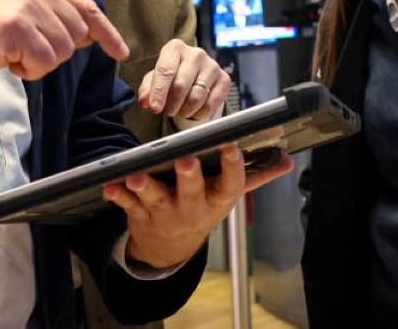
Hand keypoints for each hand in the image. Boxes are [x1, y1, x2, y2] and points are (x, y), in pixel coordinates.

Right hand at [0, 0, 128, 83]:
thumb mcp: (22, 17)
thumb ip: (55, 20)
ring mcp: (28, 5)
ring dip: (39, 63)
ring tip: (10, 51)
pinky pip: (45, 62)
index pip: (86, 8)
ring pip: (63, 51)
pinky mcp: (16, 26)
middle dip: (54, 52)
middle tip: (21, 49)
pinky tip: (5, 58)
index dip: (106, 33)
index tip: (121, 52)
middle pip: (77, 35)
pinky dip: (28, 70)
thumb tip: (92, 35)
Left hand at [102, 145, 293, 268]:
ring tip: (137, 176)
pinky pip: (128, 206)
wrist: (170, 250)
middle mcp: (192, 208)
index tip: (232, 147)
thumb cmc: (202, 209)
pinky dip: (119, 196)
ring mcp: (165, 213)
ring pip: (156, 199)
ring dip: (146, 188)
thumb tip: (287, 160)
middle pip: (191, 193)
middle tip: (186, 161)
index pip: (230, 185)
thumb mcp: (228, 196)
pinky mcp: (140, 215)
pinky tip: (110, 184)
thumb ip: (256, 176)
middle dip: (189, 178)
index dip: (232, 168)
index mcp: (217, 200)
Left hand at [138, 40, 229, 120]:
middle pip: (181, 85)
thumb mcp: (155, 78)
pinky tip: (194, 111)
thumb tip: (145, 101)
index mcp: (175, 48)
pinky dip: (200, 113)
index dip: (159, 91)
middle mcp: (196, 54)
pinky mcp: (224, 79)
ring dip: (185, 110)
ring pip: (196, 96)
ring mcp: (212, 65)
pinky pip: (211, 104)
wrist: (195, 74)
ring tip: (180, 110)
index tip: (154, 108)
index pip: (166, 70)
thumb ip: (147, 89)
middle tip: (167, 111)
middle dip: (171, 104)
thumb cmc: (171, 75)